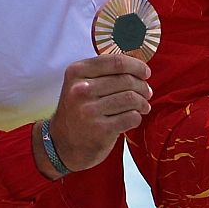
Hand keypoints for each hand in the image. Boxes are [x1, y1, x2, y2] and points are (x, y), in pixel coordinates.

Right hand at [42, 54, 153, 175]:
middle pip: (126, 80)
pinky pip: (132, 117)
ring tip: (143, 106)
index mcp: (76, 72)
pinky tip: (133, 118)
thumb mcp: (79, 85)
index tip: (145, 72)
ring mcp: (90, 111)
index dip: (137, 66)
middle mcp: (81, 90)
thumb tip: (138, 67)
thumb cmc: (77, 112)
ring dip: (142, 102)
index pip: (116, 62)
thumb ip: (103, 72)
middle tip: (147, 92)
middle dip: (142, 86)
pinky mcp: (101, 130)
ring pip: (131, 98)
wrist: (62, 145)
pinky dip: (137, 117)